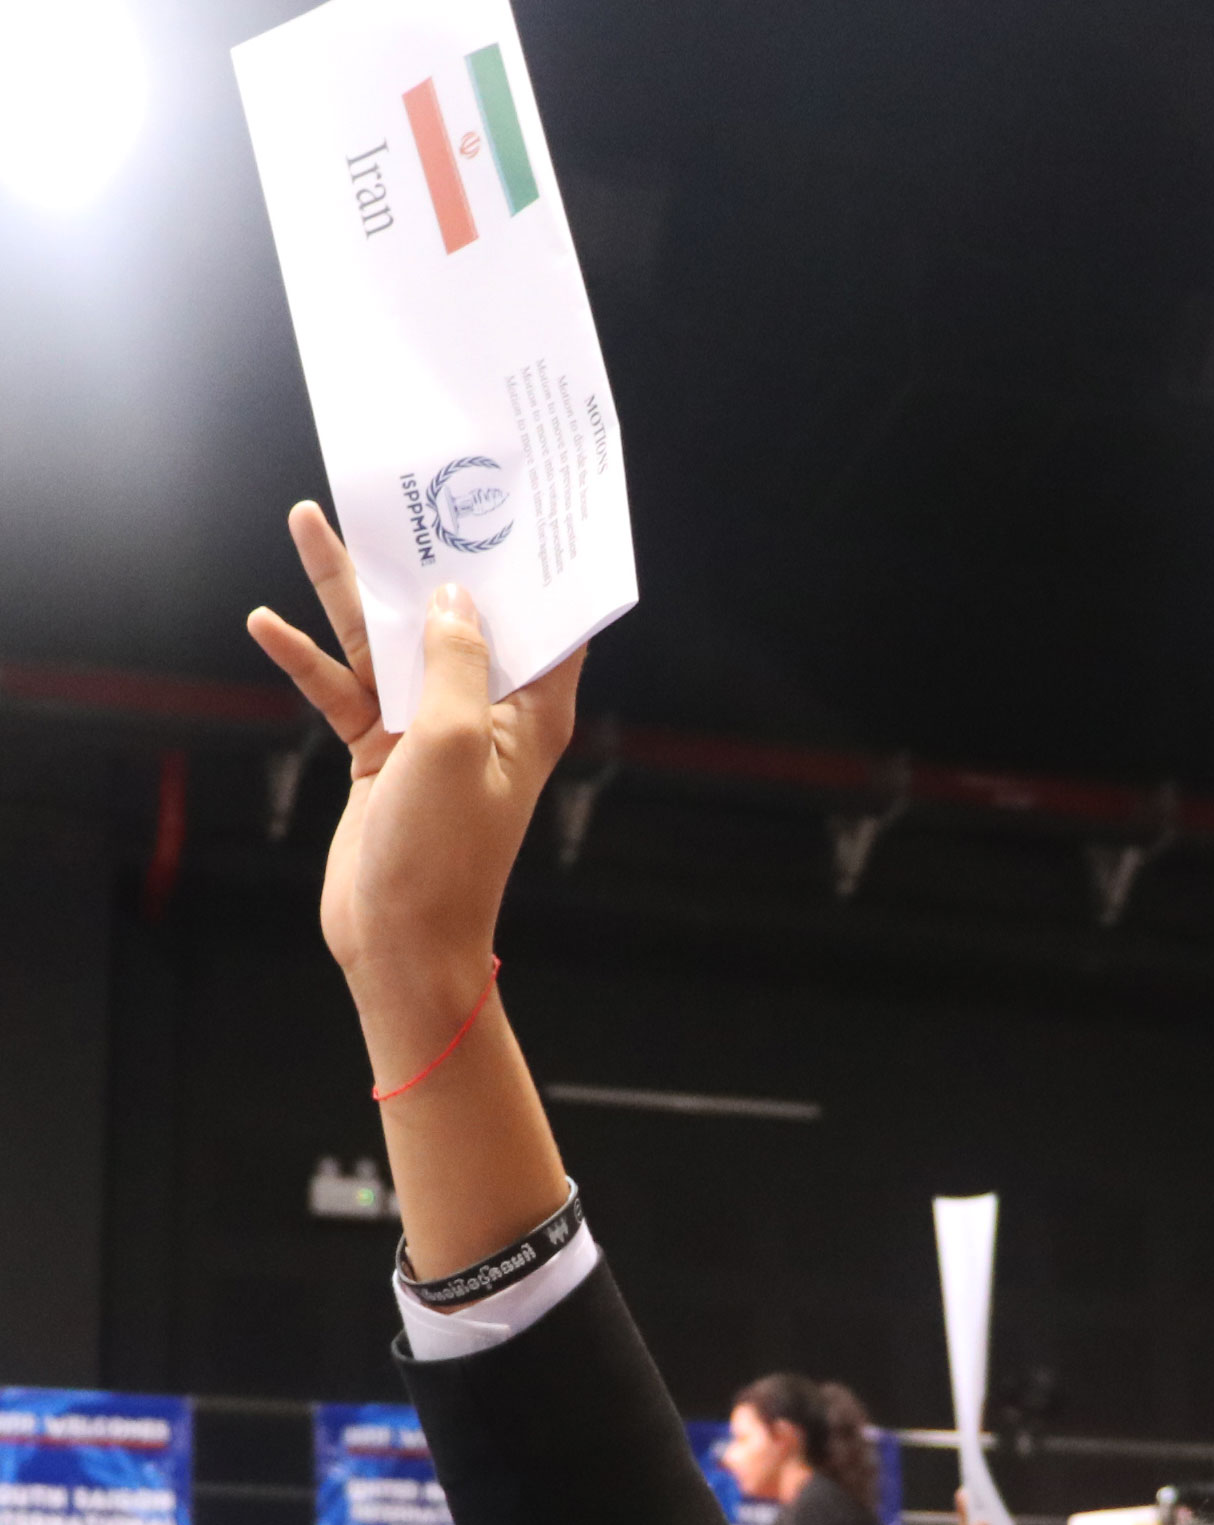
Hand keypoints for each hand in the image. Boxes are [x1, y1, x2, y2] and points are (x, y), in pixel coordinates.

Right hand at [246, 503, 583, 1080]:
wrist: (399, 942)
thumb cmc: (444, 856)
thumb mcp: (455, 743)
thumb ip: (453, 661)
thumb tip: (452, 596)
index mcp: (532, 712)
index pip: (542, 621)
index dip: (526, 564)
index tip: (507, 500)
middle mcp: (485, 712)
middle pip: (449, 614)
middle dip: (418, 555)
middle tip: (390, 489)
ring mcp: (429, 729)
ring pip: (384, 642)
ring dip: (344, 590)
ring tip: (307, 522)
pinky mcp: (380, 752)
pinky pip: (340, 689)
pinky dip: (306, 659)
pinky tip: (266, 623)